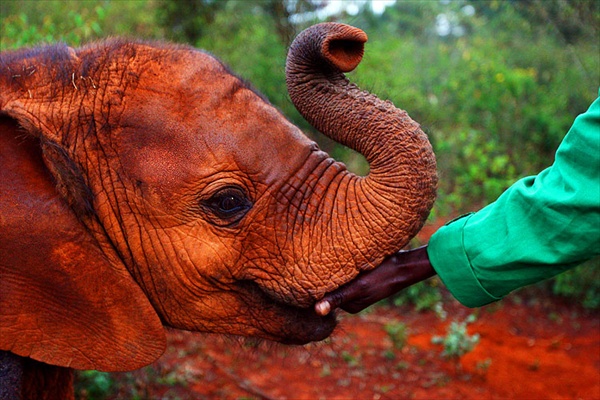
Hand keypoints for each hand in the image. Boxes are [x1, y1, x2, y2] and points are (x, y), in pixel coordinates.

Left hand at [315, 246, 435, 314]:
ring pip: (339, 279)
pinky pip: (347, 273)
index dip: (319, 283)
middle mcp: (352, 299)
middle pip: (332, 287)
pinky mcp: (362, 279)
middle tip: (325, 260)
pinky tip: (347, 257)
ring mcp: (358, 289)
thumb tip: (317, 312)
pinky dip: (345, 266)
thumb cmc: (382, 277)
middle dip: (328, 276)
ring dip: (336, 269)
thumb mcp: (358, 287)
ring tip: (337, 257)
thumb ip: (338, 298)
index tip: (313, 270)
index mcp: (350, 306)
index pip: (326, 295)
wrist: (405, 265)